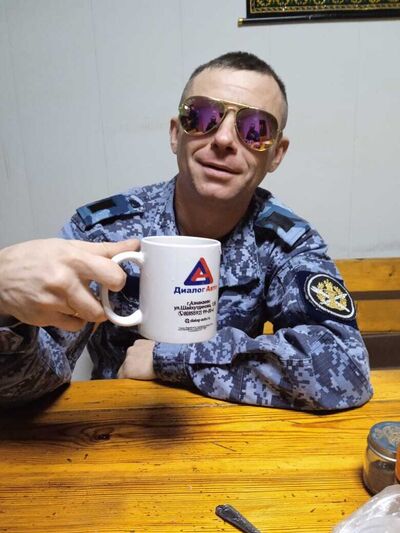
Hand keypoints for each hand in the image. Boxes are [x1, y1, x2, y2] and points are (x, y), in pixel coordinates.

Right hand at [0, 238, 138, 330]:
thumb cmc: (36, 257)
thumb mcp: (68, 246)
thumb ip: (105, 249)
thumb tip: (135, 246)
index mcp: (73, 259)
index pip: (112, 275)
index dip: (119, 279)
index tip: (114, 279)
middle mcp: (63, 282)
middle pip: (101, 308)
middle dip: (105, 304)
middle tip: (100, 295)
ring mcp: (53, 303)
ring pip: (89, 318)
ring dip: (89, 311)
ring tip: (78, 298)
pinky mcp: (45, 319)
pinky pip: (75, 326)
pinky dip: (75, 319)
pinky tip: (65, 306)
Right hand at [118, 339, 155, 379]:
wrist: (167, 358)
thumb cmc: (158, 370)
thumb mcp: (144, 381)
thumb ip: (135, 379)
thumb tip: (134, 380)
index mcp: (127, 370)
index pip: (120, 375)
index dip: (126, 377)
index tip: (130, 378)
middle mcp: (127, 358)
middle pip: (125, 364)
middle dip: (131, 367)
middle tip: (141, 370)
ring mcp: (132, 349)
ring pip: (130, 355)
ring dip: (135, 358)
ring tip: (146, 361)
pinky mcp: (138, 342)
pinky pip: (136, 347)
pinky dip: (140, 350)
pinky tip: (147, 353)